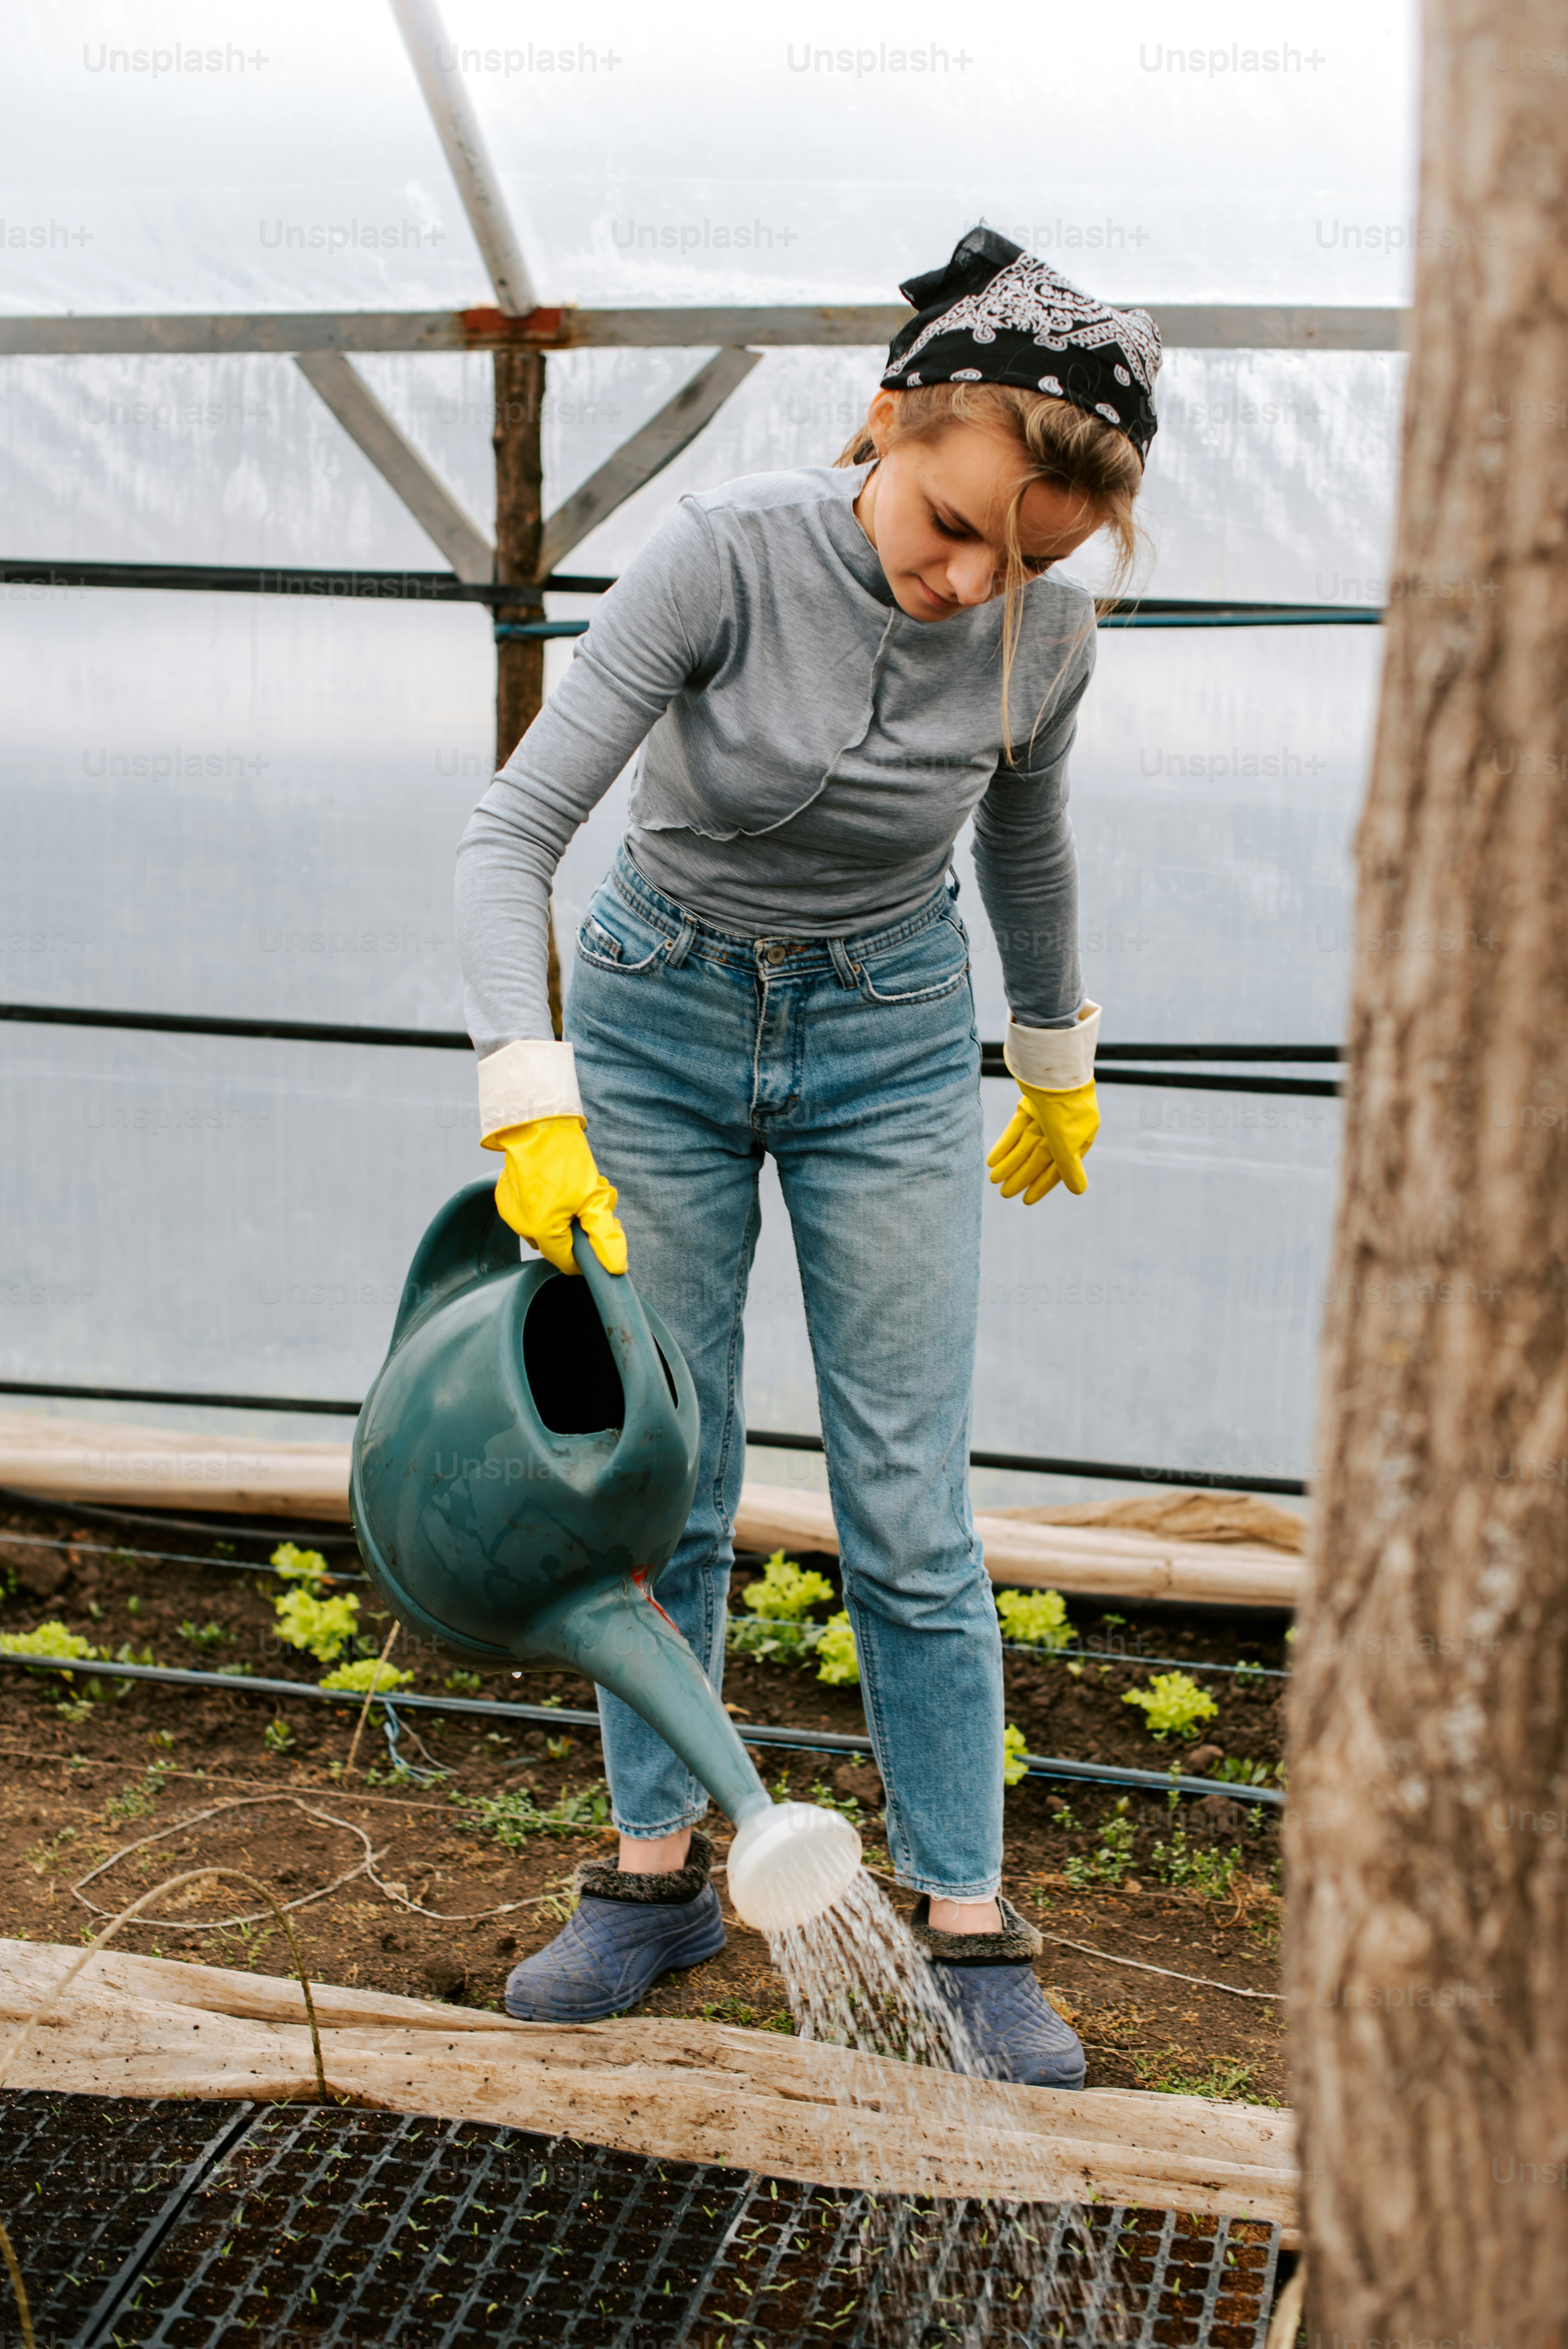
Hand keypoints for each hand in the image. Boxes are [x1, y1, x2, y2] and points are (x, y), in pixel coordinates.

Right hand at [485, 1116, 627, 1274]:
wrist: (537, 1125)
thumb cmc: (565, 1160)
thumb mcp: (593, 1198)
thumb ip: (604, 1235)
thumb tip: (615, 1268)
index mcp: (543, 1233)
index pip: (568, 1263)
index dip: (589, 1251)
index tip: (600, 1229)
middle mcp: (522, 1228)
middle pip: (559, 1243)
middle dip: (579, 1227)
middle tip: (593, 1200)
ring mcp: (511, 1213)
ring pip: (545, 1227)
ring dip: (564, 1214)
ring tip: (576, 1188)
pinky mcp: (505, 1198)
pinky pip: (531, 1211)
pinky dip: (547, 1203)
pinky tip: (557, 1183)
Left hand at [986, 1078, 1099, 1203]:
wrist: (1054, 1070)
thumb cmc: (1065, 1110)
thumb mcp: (1067, 1144)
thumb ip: (1070, 1168)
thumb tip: (1078, 1191)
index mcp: (1078, 1138)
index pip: (1058, 1167)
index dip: (1041, 1185)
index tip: (1026, 1200)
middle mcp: (1063, 1128)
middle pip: (1038, 1157)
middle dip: (1021, 1176)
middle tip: (1004, 1193)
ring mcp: (1046, 1116)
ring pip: (1025, 1145)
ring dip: (1010, 1162)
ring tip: (994, 1179)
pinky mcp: (1031, 1104)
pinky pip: (1016, 1129)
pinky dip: (1005, 1144)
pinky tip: (992, 1160)